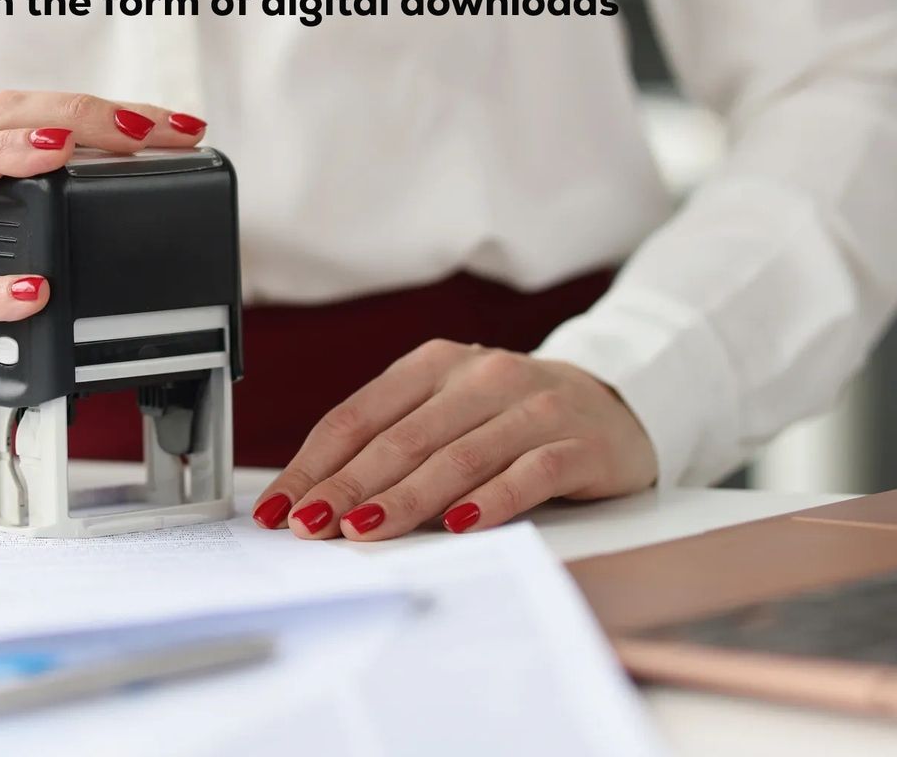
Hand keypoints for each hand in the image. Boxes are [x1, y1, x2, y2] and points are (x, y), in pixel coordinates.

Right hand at [0, 91, 207, 438]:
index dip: (108, 114)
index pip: (42, 121)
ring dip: (13, 154)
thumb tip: (145, 242)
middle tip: (143, 127)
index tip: (175, 126)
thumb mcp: (9, 271)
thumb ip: (59, 250)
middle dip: (77, 114)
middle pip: (2, 119)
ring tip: (66, 153)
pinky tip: (33, 289)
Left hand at [249, 342, 657, 538]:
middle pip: (401, 439)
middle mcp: (480, 377)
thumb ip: (392, 443)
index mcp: (433, 365)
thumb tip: (317, 497)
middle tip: (310, 526)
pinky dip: (492, 500)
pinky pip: (531, 473)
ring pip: (458, 456)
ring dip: (405, 499)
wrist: (616, 399)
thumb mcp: (446, 412)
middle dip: (347, 487)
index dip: (314, 464)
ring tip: (365, 531)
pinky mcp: (579, 442)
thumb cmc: (511, 416)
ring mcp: (532, 407)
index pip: (358, 417)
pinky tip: (461, 524)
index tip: (279, 507)